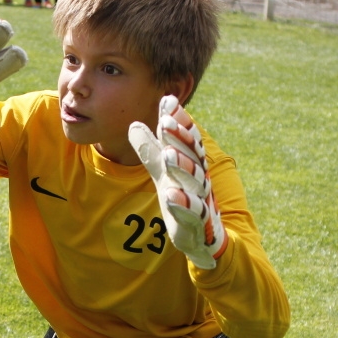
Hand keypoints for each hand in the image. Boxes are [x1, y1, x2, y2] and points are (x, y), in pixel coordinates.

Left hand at [128, 96, 226, 269]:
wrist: (203, 236)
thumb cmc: (183, 198)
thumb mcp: (162, 173)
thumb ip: (150, 150)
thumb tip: (134, 124)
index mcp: (192, 162)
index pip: (187, 138)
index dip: (179, 120)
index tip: (167, 102)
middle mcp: (199, 177)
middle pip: (192, 154)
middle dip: (180, 138)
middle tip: (165, 122)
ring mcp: (201, 198)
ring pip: (194, 180)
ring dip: (182, 166)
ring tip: (167, 155)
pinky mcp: (199, 222)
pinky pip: (193, 211)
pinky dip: (183, 204)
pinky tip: (170, 195)